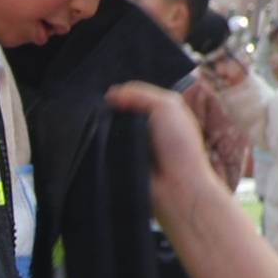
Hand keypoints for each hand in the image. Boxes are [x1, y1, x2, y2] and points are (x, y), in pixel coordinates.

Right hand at [104, 78, 218, 213]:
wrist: (177, 185)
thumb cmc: (179, 144)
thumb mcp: (166, 105)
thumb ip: (138, 93)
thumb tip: (109, 94)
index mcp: (161, 111)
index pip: (134, 95)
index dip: (122, 92)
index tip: (109, 94)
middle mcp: (146, 126)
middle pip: (119, 110)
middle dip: (111, 109)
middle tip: (101, 109)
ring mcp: (132, 144)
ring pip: (109, 128)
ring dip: (105, 127)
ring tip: (99, 128)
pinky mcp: (121, 160)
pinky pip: (105, 147)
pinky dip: (102, 144)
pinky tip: (98, 142)